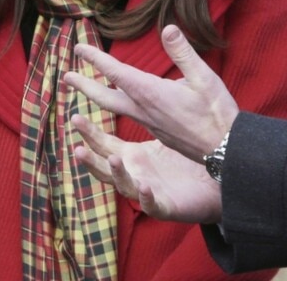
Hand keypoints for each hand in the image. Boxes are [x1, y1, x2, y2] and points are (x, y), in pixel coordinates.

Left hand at [64, 24, 237, 161]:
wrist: (225, 151)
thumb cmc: (216, 113)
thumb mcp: (204, 78)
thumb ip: (183, 53)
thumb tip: (168, 28)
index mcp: (150, 93)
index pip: (116, 72)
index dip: (96, 59)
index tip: (78, 48)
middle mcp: (143, 109)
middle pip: (104, 96)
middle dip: (84, 84)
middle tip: (66, 76)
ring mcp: (148, 123)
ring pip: (115, 107)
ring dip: (96, 95)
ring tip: (83, 88)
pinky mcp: (156, 131)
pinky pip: (128, 116)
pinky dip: (116, 106)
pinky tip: (120, 102)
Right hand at [71, 114, 222, 223]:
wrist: (213, 184)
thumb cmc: (185, 159)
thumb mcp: (164, 130)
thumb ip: (149, 108)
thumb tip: (138, 80)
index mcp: (132, 156)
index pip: (103, 144)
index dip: (88, 133)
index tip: (74, 117)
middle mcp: (134, 174)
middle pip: (104, 167)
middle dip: (90, 159)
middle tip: (78, 147)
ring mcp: (147, 191)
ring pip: (124, 186)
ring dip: (116, 174)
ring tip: (113, 159)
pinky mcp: (166, 206)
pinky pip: (153, 204)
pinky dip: (146, 197)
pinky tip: (145, 186)